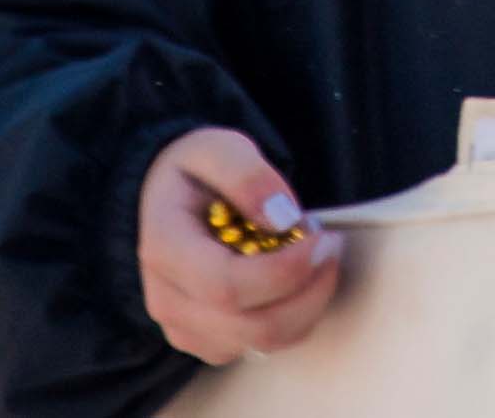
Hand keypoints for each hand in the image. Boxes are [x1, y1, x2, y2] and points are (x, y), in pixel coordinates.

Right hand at [134, 130, 344, 364]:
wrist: (170, 199)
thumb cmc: (195, 172)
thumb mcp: (218, 148)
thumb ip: (248, 176)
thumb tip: (282, 220)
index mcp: (163, 248)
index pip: (225, 286)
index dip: (284, 271)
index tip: (321, 238)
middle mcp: (167, 301)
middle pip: (253, 326)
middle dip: (309, 290)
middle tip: (331, 244)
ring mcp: (186, 329)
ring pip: (264, 342)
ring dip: (307, 303)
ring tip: (315, 254)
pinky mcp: (209, 342)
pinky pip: (264, 347)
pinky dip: (295, 317)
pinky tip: (299, 277)